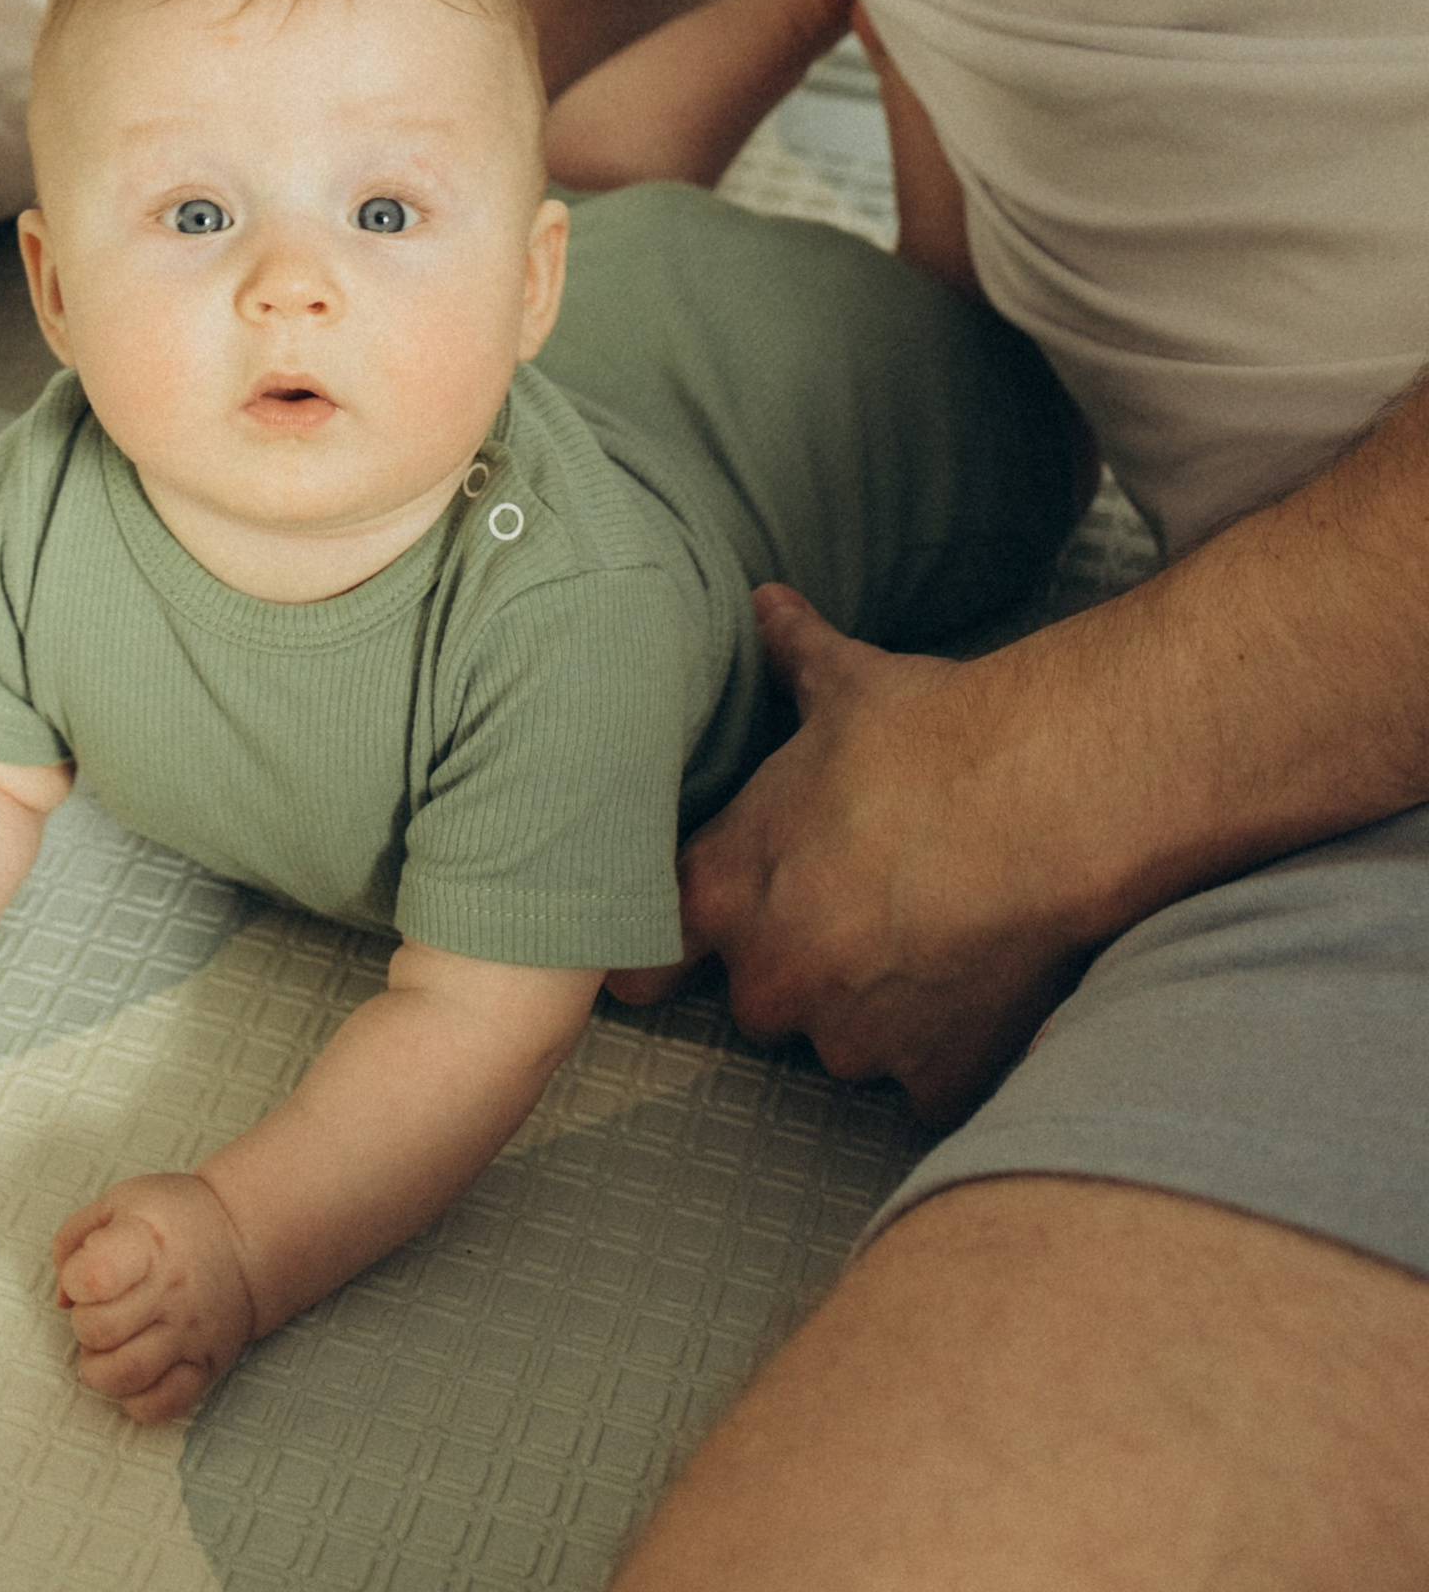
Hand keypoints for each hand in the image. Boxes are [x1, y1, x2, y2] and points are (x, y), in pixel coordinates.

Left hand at [52, 1172, 260, 1425]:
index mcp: (147, 1243)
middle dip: (84, 1324)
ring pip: (125, 1376)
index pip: (91, 1279)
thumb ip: (74, 1238)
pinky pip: (163, 1406)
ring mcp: (190, 1334)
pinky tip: (133, 1375)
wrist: (244, 1239)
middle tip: (99, 1309)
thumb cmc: (176, 1218)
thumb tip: (61, 1299)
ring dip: (99, 1368)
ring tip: (108, 1346)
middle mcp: (171, 1292)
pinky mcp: (206, 1367)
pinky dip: (136, 1401)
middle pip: (99, 1332)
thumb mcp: (120, 1202)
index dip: (75, 1280)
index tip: (85, 1273)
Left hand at [664, 586, 1090, 1119]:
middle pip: (759, 999)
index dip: (658, 958)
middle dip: (798, 966)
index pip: (646, 959)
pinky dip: (945, 1049)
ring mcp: (852, 1037)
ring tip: (929, 932)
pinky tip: (977, 985)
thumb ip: (791, 654)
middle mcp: (774, 977)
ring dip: (872, 1007)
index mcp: (728, 888)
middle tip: (856, 908)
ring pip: (842, 1041)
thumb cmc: (931, 735)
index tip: (671, 960)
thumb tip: (767, 604)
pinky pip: (923, 1083)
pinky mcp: (931, 1077)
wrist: (1043, 798)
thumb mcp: (844, 683)